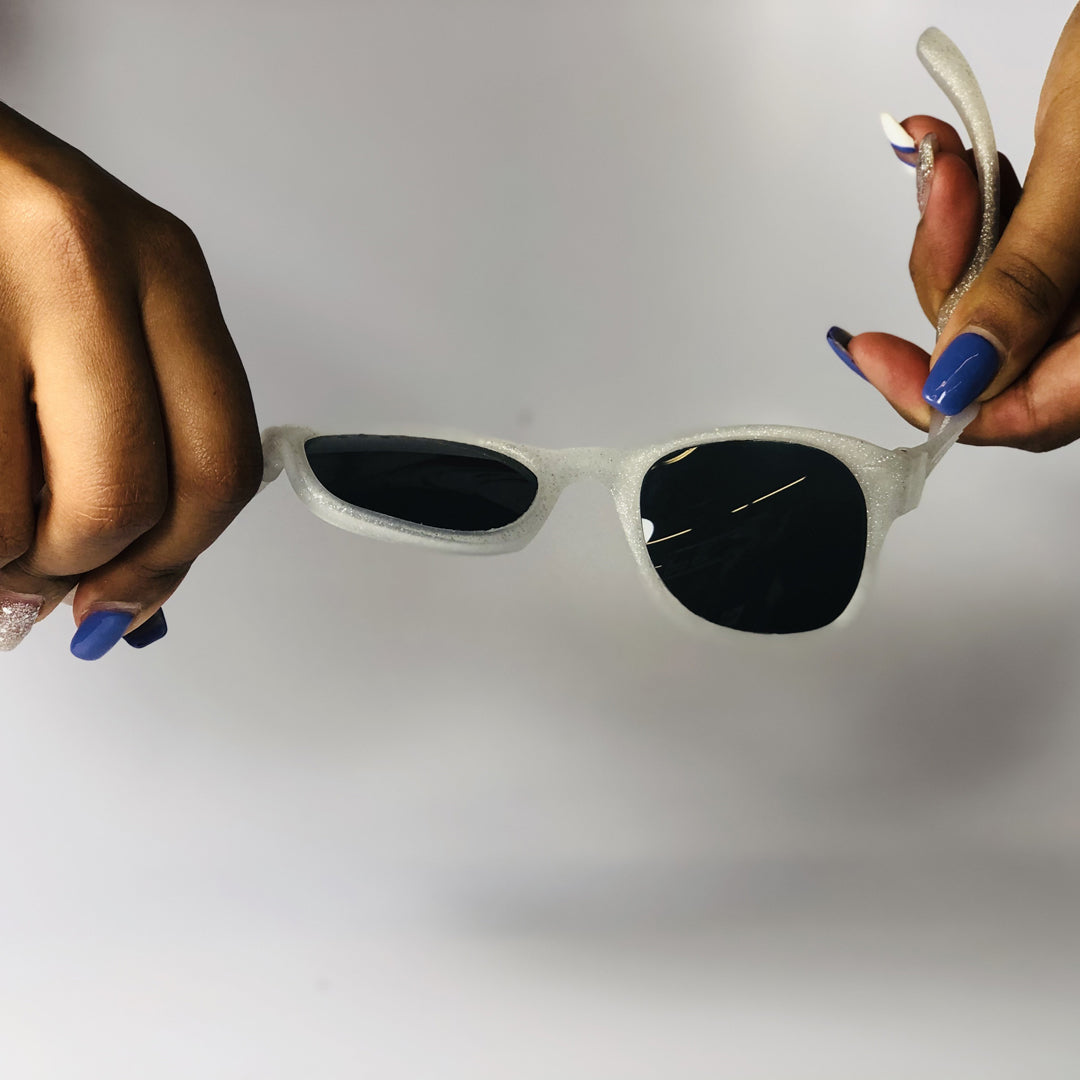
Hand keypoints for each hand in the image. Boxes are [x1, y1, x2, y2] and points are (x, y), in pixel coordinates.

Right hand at [0, 100, 261, 656]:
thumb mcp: (94, 301)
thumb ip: (136, 431)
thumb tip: (129, 598)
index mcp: (163, 263)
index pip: (219, 460)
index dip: (174, 560)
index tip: (128, 602)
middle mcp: (84, 257)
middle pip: (125, 498)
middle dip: (80, 564)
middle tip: (44, 570)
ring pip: (13, 517)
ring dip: (0, 555)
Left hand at [832, 6, 1079, 452]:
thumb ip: (1027, 279)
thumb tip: (962, 375)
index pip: (1037, 413)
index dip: (948, 398)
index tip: (876, 358)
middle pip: (1003, 362)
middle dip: (948, 286)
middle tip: (939, 203)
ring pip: (990, 306)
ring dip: (951, 234)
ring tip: (950, 158)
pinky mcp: (1073, 239)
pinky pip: (1001, 254)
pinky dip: (968, 211)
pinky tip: (958, 160)